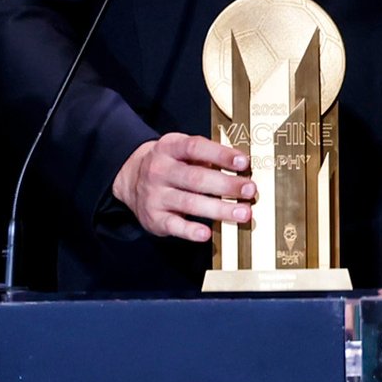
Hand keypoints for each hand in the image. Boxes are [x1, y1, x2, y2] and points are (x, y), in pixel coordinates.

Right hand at [112, 133, 254, 242]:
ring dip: (219, 209)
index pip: (196, 148)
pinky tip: (207, 233)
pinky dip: (190, 231)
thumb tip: (241, 165)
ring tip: (243, 213)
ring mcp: (156, 195)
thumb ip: (205, 155)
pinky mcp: (154, 218)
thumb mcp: (180, 149)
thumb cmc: (169, 163)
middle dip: (226, 185)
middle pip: (196, 178)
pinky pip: (174, 226)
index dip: (220, 155)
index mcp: (170, 147)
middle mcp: (160, 170)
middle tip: (250, 190)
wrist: (131, 178)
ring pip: (190, 203)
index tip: (243, 162)